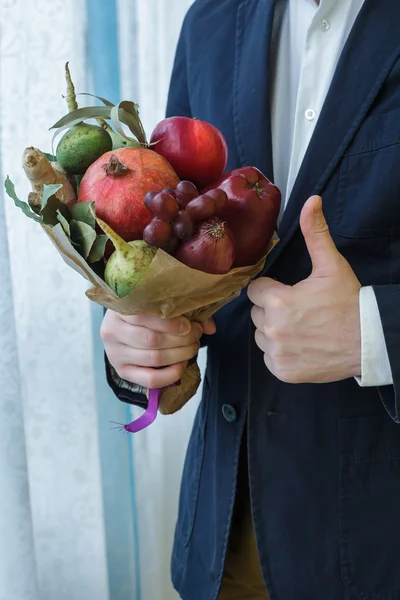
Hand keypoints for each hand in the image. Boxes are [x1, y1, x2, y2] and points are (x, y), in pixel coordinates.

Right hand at [101, 311, 215, 387]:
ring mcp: (115, 354)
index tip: (190, 325)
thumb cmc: (144, 312)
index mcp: (118, 309)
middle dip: (181, 339)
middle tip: (196, 335)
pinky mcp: (122, 372)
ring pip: (154, 358)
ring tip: (192, 347)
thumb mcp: (157, 305)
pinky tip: (181, 365)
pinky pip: (150, 379)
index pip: (143, 316)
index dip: (171, 323)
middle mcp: (111, 331)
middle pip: (151, 340)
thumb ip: (184, 312)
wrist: (122, 328)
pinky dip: (171, 374)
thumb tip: (209, 327)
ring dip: (180, 354)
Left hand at [247, 195, 361, 383]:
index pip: (255, 290)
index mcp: (277, 300)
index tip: (290, 293)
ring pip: (261, 336)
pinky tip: (302, 346)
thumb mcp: (331, 265)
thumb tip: (311, 201)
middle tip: (300, 311)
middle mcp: (271, 329)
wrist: (368, 341)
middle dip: (272, 309)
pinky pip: (269, 358)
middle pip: (256, 313)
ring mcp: (276, 353)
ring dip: (274, 332)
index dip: (272, 289)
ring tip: (302, 328)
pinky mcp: (282, 371)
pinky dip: (281, 353)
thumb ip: (315, 233)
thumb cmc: (348, 302)